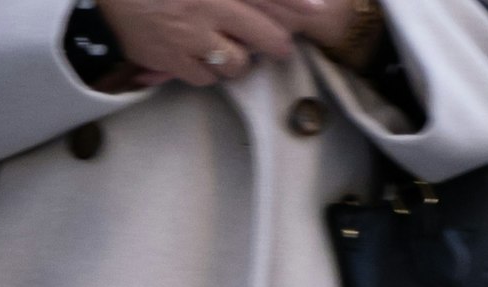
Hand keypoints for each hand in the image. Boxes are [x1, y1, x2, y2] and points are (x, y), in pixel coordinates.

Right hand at [107, 0, 366, 82]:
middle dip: (276, 43)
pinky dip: (209, 73)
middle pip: (261, 33)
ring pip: (236, 62)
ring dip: (239, 61)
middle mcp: (208, 6)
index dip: (295, 2)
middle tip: (281, 46)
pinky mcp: (172, 59)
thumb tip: (287, 1)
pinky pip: (206, 78)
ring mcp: (191, 36)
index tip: (316, 10)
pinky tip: (204, 62)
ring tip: (233, 53)